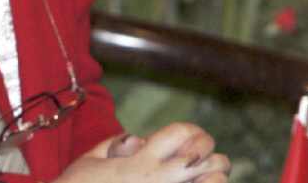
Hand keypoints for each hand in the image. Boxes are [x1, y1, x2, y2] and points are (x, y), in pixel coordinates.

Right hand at [54, 123, 229, 182]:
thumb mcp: (92, 161)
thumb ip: (116, 146)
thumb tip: (138, 140)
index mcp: (137, 163)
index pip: (179, 134)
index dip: (191, 130)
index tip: (193, 134)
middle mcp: (155, 181)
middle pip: (201, 157)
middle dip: (209, 151)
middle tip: (211, 154)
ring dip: (215, 177)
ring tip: (213, 175)